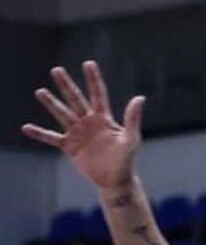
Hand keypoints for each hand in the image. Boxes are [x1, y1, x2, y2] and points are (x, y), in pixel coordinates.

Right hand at [23, 61, 143, 190]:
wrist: (115, 181)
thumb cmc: (126, 160)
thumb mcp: (131, 139)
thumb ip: (133, 119)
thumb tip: (140, 98)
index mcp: (104, 119)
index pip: (98, 94)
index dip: (93, 80)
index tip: (89, 63)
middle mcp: (88, 122)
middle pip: (75, 100)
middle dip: (66, 85)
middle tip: (56, 70)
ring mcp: (78, 133)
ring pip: (62, 115)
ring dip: (51, 104)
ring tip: (40, 92)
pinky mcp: (69, 147)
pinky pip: (51, 138)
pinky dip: (39, 134)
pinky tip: (26, 128)